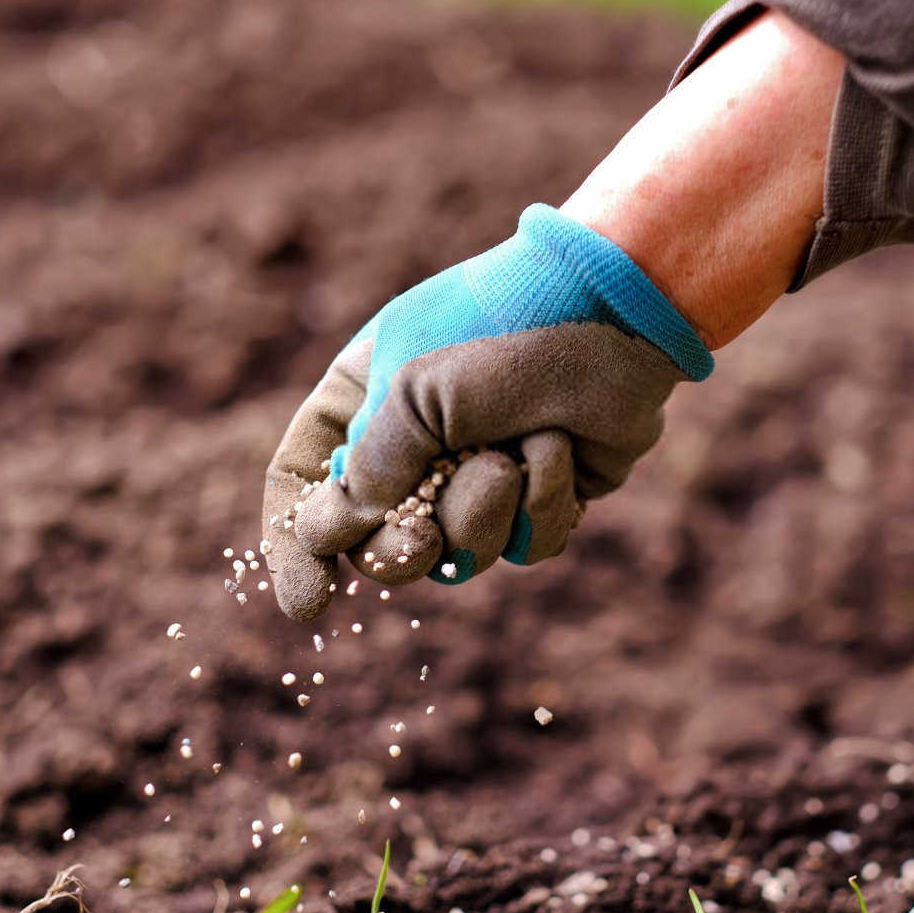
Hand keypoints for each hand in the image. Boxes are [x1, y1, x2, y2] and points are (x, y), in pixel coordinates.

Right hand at [260, 204, 712, 621]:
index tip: (310, 601)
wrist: (616, 311)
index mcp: (363, 400)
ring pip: (458, 554)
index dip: (296, 546)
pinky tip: (560, 449)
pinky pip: (525, 547)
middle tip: (420, 542)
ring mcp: (480, 474)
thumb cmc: (503, 330)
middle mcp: (416, 444)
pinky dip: (543, 504)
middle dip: (402, 551)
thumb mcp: (413, 392)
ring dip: (483, 512)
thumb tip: (330, 535)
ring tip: (512, 453)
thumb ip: (369, 470)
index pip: (303, 483)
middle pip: (378, 543)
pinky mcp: (543, 496)